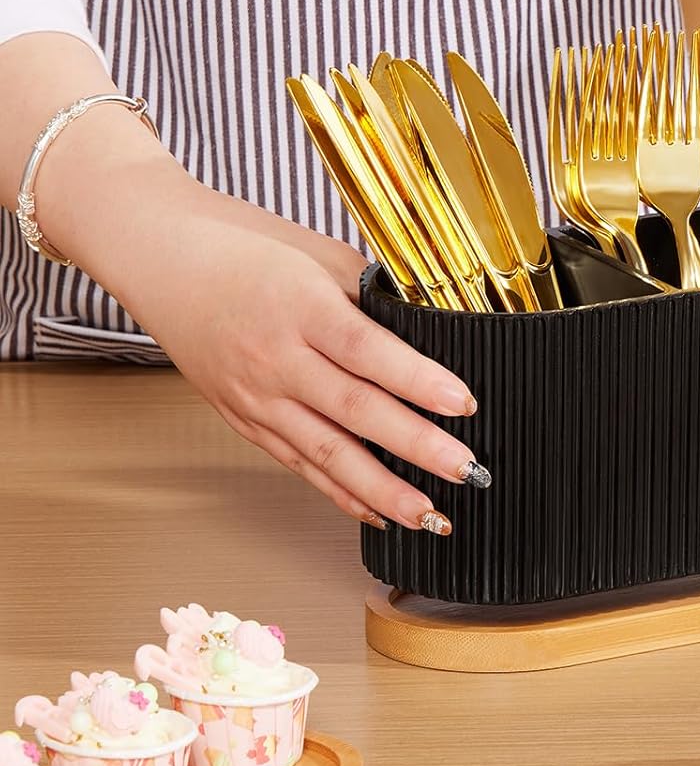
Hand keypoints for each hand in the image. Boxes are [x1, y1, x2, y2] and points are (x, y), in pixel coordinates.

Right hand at [90, 170, 484, 532]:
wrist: (167, 260)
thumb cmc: (249, 250)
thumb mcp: (322, 256)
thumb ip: (374, 296)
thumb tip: (431, 331)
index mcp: (301, 308)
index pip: (368, 352)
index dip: (419, 381)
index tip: (465, 404)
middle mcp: (277, 359)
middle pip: (355, 410)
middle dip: (417, 446)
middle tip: (467, 470)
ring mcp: (257, 396)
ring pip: (327, 453)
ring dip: (382, 490)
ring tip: (430, 515)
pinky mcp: (245, 420)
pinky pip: (299, 463)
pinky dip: (340, 491)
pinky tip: (378, 512)